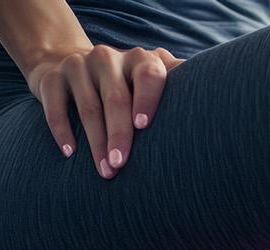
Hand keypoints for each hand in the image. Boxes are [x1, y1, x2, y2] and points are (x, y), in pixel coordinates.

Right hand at [26, 45, 183, 178]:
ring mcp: (78, 65)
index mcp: (139, 60)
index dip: (148, 99)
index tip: (144, 127)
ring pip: (88, 107)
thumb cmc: (123, 85)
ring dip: (95, 142)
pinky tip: (70, 154)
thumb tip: (217, 109)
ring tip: (105, 172)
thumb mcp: (148, 81)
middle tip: (121, 165)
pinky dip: (62, 131)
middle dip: (120, 135)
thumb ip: (178, 88)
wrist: (66, 63)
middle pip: (116, 98)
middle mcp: (108, 58)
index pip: (149, 75)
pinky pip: (56, 106)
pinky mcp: (51, 78)